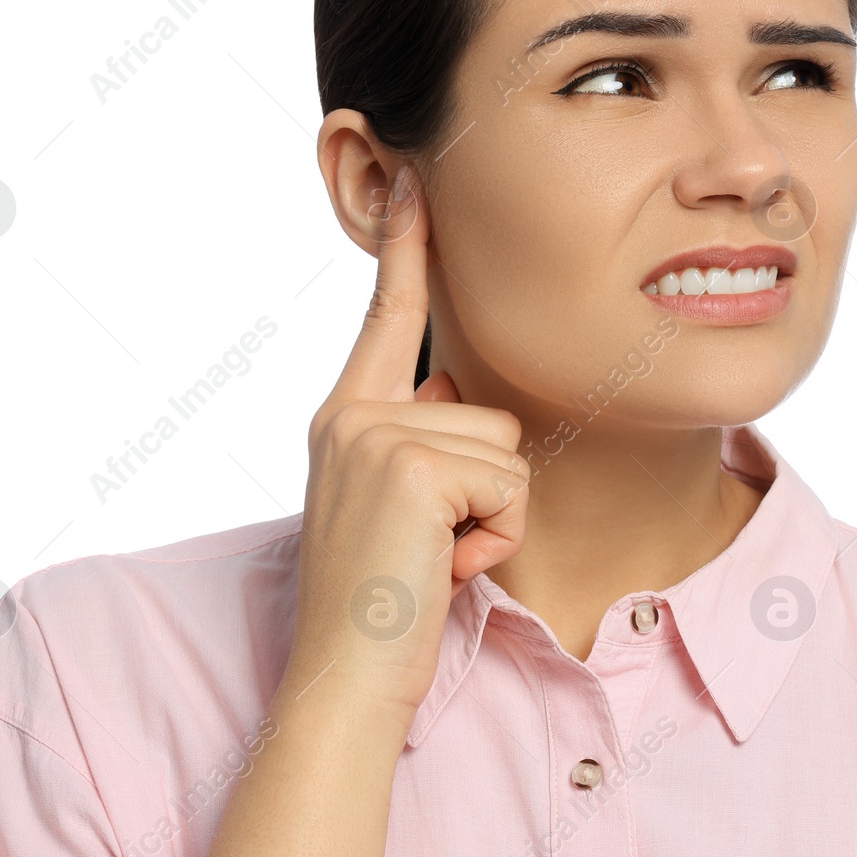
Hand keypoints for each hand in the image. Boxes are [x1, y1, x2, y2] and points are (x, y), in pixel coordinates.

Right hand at [285, 163, 529, 725]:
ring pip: (508, 450)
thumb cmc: (382, 606)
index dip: (404, 248)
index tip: (414, 177)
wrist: (346, 678)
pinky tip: (444, 568)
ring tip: (435, 560)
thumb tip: (454, 392)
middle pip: (489, 410)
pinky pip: (511, 484)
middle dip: (487, 489)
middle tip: (430, 547)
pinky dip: (496, 538)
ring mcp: (377, 435)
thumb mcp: (395, 509)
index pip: (387, 319)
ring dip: (493, 520)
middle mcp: (351, 415)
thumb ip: (419, 442)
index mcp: (345, 418)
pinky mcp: (412, 466)